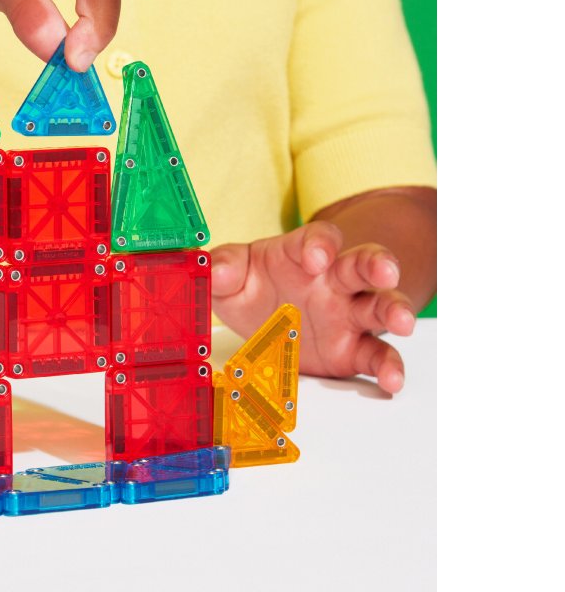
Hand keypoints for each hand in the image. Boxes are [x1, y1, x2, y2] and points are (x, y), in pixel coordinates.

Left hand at [209, 222, 415, 393]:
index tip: (316, 257)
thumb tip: (213, 271)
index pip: (320, 238)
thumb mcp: (232, 275)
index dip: (320, 244)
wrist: (267, 317)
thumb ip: (223, 268)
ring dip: (394, 311)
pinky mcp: (352, 350)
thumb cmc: (254, 287)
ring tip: (404, 322)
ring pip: (379, 306)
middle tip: (386, 270)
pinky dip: (388, 367)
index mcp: (303, 255)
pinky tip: (393, 379)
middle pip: (362, 264)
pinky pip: (375, 354)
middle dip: (377, 264)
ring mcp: (347, 315)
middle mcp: (333, 282)